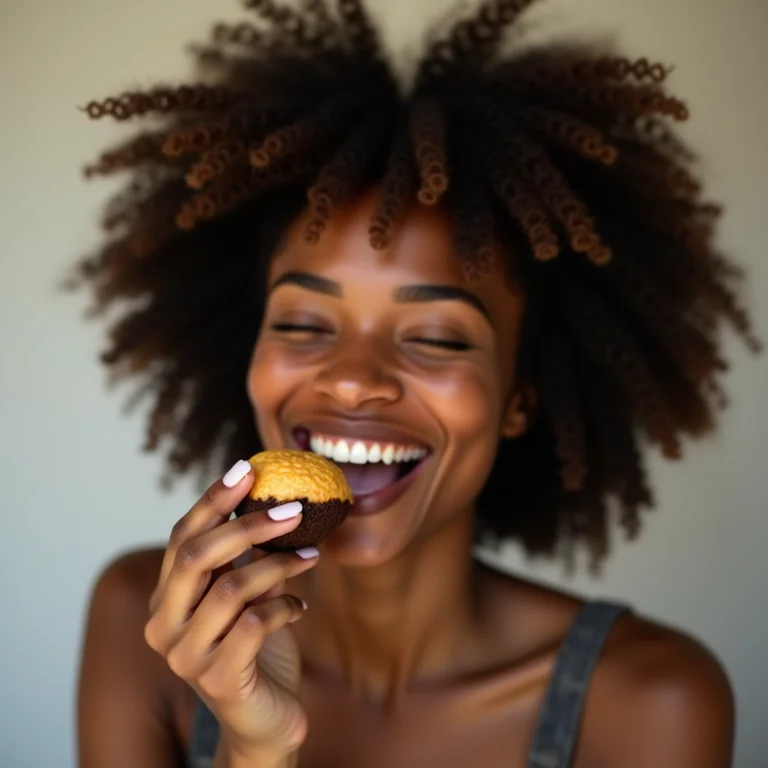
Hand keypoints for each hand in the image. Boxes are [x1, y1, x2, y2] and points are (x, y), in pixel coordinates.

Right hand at [144, 459, 318, 761]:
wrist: (265, 719)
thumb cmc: (255, 649)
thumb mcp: (247, 595)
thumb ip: (247, 557)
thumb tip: (272, 499)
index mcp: (167, 599)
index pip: (182, 537)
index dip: (213, 499)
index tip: (248, 468)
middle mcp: (164, 627)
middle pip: (198, 556)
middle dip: (248, 525)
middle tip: (294, 509)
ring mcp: (186, 657)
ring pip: (232, 588)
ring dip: (279, 565)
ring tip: (310, 557)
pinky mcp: (218, 679)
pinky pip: (256, 624)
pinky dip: (286, 605)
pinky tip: (300, 606)